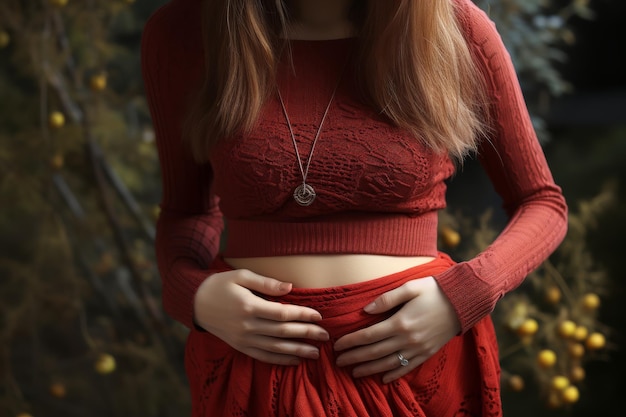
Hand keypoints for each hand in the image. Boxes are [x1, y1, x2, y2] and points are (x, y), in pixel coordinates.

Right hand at [194, 269, 329, 364]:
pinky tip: (295, 360)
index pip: (282, 313)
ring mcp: (243, 339)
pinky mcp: (240, 346)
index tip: (319, 315)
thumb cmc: (220, 284)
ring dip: (297, 351)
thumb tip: (290, 287)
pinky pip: (263, 356)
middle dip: (306, 334)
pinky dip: (280, 360)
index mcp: (249, 306)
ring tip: (316, 353)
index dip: (303, 315)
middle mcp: (247, 325)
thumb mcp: (241, 275)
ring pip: (275, 348)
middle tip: (325, 336)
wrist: (195, 302)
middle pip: (283, 332)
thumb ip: (266, 283)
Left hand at [333, 276, 459, 382]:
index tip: (337, 346)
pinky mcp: (427, 353)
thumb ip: (386, 299)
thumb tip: (365, 310)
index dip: (351, 342)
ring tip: (354, 373)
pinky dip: (393, 374)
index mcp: (400, 322)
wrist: (463, 301)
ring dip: (369, 369)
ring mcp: (418, 349)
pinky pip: (407, 368)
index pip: (368, 336)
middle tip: (338, 362)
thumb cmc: (434, 290)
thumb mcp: (409, 287)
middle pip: (374, 352)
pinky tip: (382, 378)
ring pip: (388, 364)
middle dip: (354, 358)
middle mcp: (407, 339)